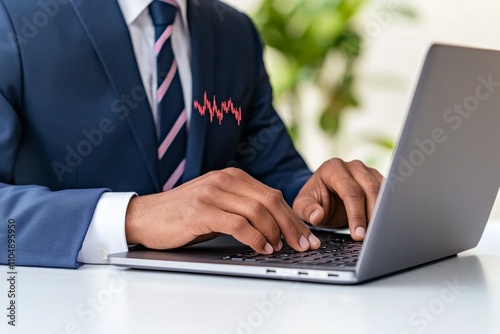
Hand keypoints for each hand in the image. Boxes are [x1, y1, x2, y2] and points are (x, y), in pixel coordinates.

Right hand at [125, 168, 320, 253]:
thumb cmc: (183, 213)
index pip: (272, 195)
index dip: (292, 216)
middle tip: (304, 244)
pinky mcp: (201, 211)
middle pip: (270, 201)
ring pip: (257, 211)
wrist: (145, 216)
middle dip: (291, 225)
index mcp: (232, 176)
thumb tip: (275, 223)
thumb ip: (242, 205)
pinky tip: (262, 247)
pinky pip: (238, 224)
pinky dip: (255, 238)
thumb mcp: (216, 202)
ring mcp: (212, 194)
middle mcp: (224, 180)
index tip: (305, 234)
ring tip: (283, 248)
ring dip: (276, 232)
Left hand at [293, 159, 382, 240]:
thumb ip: (307, 210)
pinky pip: (388, 195)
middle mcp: (353, 166)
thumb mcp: (302, 206)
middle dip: (372, 216)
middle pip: (370, 189)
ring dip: (383, 214)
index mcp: (333, 168)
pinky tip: (384, 227)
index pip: (350, 191)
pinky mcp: (379, 180)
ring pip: (383, 192)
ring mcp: (368, 172)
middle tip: (371, 238)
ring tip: (379, 235)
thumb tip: (317, 216)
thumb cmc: (314, 201)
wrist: (323, 196)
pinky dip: (387, 211)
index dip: (356, 214)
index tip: (358, 234)